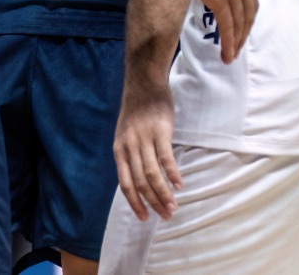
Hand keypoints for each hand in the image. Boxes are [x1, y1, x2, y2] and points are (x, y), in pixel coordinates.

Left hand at [113, 76, 182, 220]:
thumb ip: (130, 154)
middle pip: (140, 183)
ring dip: (163, 193)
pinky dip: (172, 174)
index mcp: (119, 149)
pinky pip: (166, 158)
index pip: (125, 184)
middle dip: (153, 203)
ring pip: (152, 174)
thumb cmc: (137, 108)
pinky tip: (179, 185)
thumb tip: (138, 178)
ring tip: (173, 207)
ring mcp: (144, 139)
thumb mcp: (126, 133)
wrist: (144, 81)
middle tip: (165, 216)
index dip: (135, 203)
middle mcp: (129, 146)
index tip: (144, 218)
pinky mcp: (160, 131)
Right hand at [167, 0, 256, 63]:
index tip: (240, 32)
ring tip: (229, 57)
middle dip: (243, 35)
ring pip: (239, 23)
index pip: (251, 3)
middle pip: (248, 16)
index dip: (247, 21)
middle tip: (235, 50)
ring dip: (235, 43)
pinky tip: (226, 53)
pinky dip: (228, 41)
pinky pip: (227, 25)